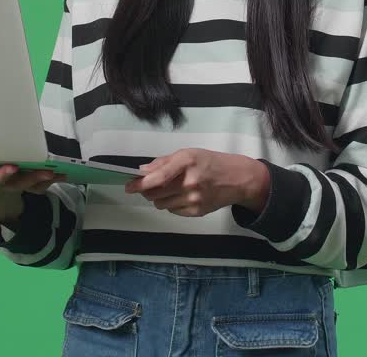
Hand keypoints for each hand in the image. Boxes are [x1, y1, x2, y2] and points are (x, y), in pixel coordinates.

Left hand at [123, 148, 269, 216]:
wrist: (237, 179)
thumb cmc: (211, 162)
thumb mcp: (189, 153)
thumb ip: (164, 162)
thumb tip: (143, 171)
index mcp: (187, 162)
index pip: (158, 176)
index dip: (140, 183)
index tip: (129, 186)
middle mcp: (190, 182)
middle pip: (155, 193)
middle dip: (147, 191)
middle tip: (148, 186)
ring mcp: (194, 199)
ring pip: (161, 204)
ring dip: (159, 197)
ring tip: (171, 189)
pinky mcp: (197, 211)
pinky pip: (173, 211)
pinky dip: (172, 204)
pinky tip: (182, 196)